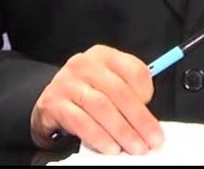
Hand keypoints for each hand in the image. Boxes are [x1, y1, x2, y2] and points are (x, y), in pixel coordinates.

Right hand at [29, 44, 164, 154]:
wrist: (50, 103)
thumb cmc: (86, 94)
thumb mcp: (107, 85)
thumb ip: (128, 94)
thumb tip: (150, 122)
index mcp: (104, 56)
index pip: (132, 69)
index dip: (147, 90)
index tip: (153, 110)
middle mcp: (85, 65)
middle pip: (119, 91)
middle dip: (139, 119)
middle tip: (152, 139)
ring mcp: (67, 83)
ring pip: (101, 106)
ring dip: (122, 130)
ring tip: (135, 146)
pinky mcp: (54, 104)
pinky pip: (80, 121)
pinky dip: (98, 136)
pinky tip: (110, 147)